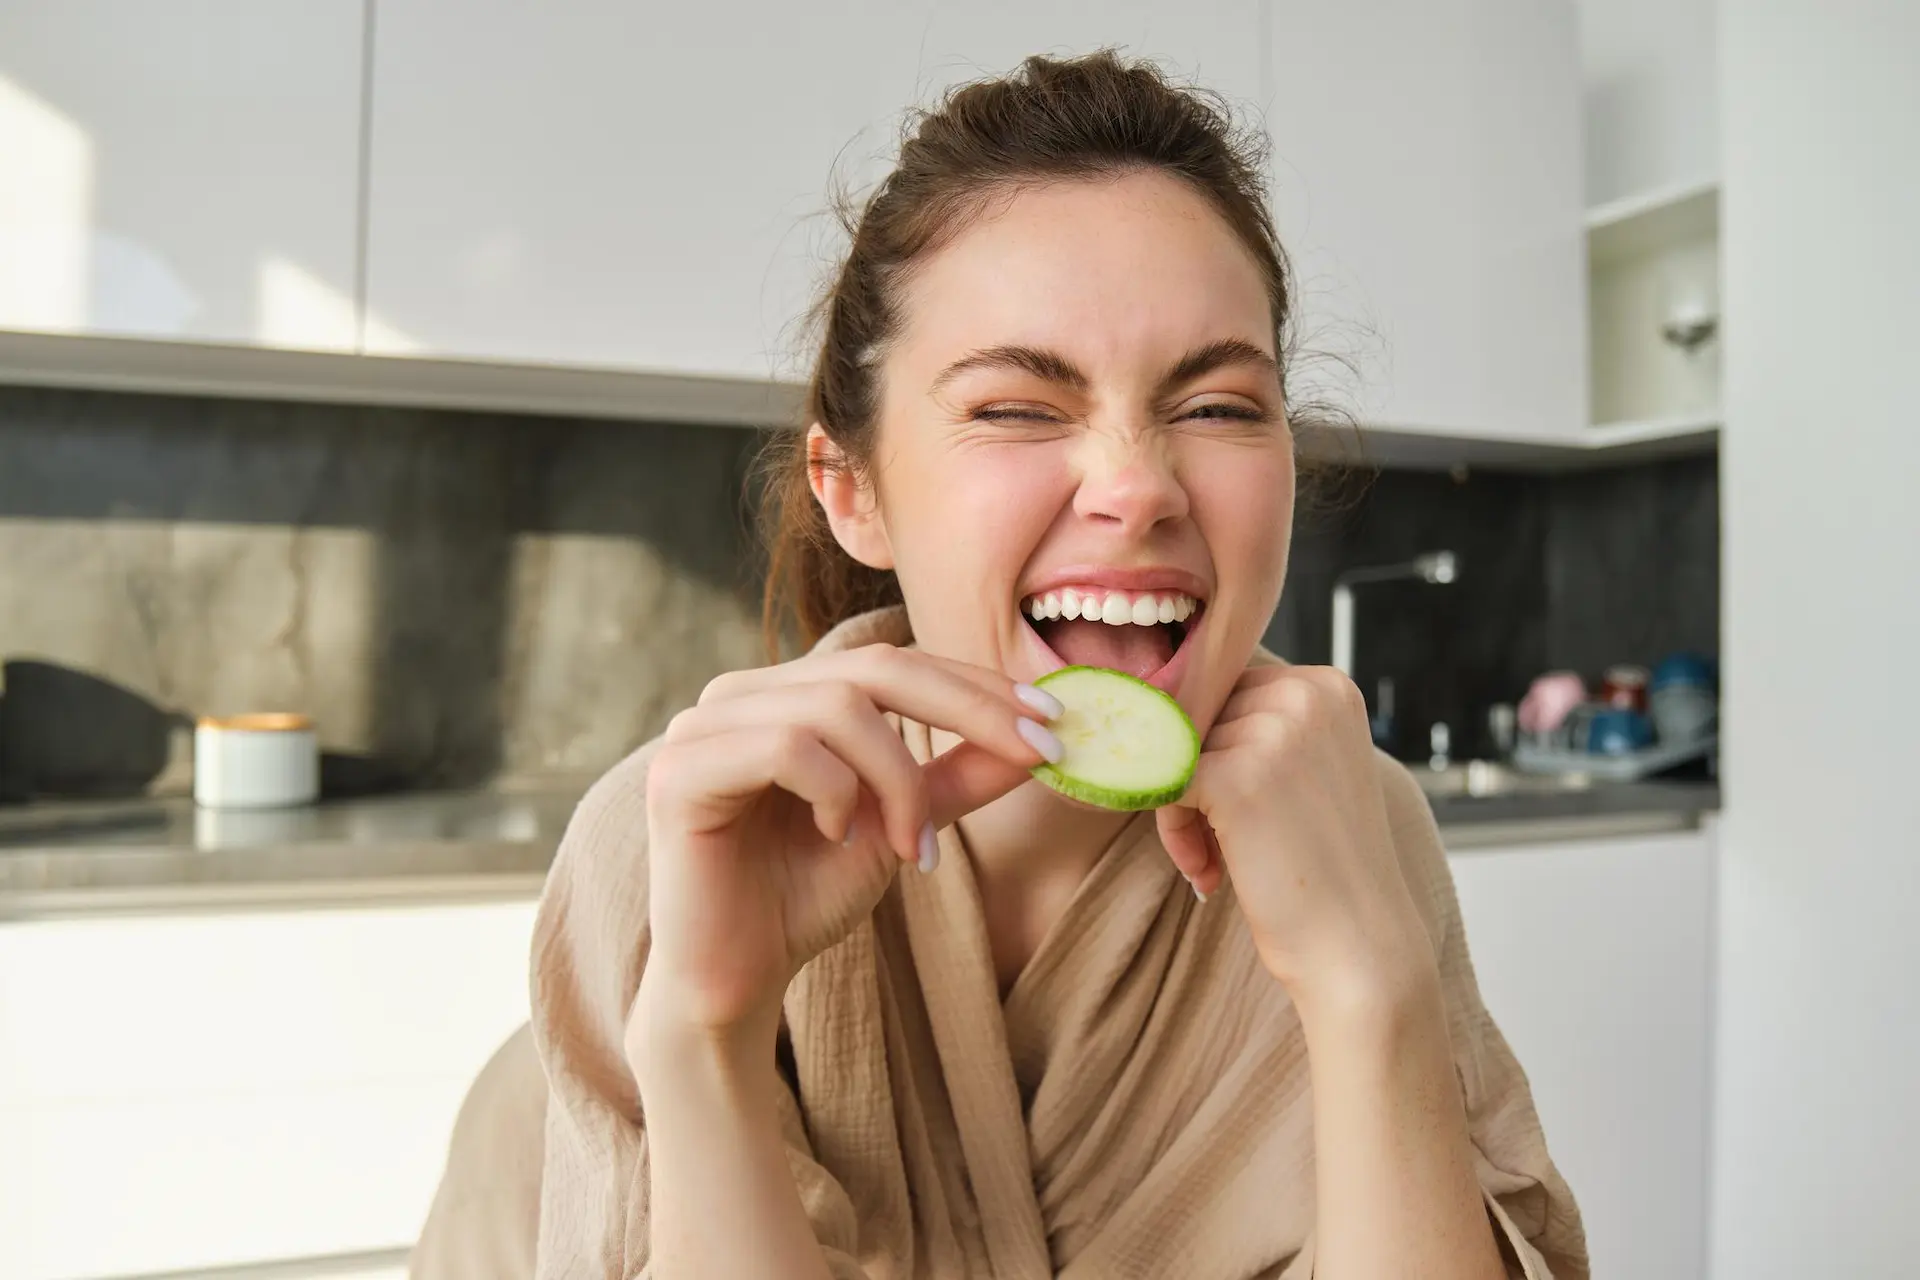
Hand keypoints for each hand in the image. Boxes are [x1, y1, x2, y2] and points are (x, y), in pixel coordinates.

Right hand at [635, 644, 1061, 1048]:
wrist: (734, 980)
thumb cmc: (806, 896)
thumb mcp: (901, 825)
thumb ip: (957, 777)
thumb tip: (1038, 735)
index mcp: (787, 693)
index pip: (894, 663)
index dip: (976, 685)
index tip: (1052, 720)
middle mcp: (740, 693)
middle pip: (873, 667)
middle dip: (967, 709)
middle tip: (1033, 752)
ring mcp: (703, 724)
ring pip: (837, 706)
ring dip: (897, 778)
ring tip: (910, 845)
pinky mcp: (680, 769)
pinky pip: (785, 745)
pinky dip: (834, 791)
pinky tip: (835, 837)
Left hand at [1156, 664, 1432, 1009]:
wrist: (1359, 950)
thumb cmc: (1325, 868)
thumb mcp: (1309, 771)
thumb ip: (1259, 729)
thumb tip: (1162, 706)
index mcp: (1328, 686)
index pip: (1229, 690)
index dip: (1217, 749)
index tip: (1234, 807)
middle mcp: (1305, 695)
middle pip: (1200, 715)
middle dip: (1195, 775)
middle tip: (1216, 844)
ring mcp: (1272, 734)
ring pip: (1176, 748)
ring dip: (1183, 810)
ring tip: (1216, 862)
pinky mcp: (1234, 777)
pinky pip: (1163, 781)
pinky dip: (1172, 830)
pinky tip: (1206, 873)